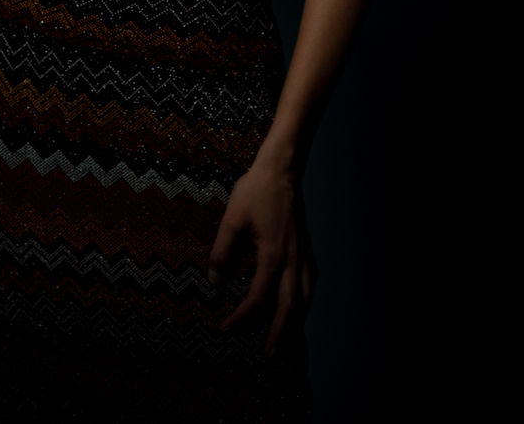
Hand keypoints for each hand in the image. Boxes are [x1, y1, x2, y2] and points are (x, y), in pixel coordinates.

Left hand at [208, 160, 316, 354]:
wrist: (282, 169)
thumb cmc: (255, 191)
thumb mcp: (231, 219)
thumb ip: (221, 252)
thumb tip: (214, 281)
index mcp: (271, 255)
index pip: (257, 298)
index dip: (241, 317)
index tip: (226, 327)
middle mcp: (291, 260)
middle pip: (289, 308)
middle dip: (278, 334)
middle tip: (268, 354)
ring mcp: (302, 254)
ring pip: (304, 297)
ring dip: (295, 321)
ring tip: (285, 338)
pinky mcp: (305, 247)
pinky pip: (310, 282)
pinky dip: (305, 300)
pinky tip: (299, 303)